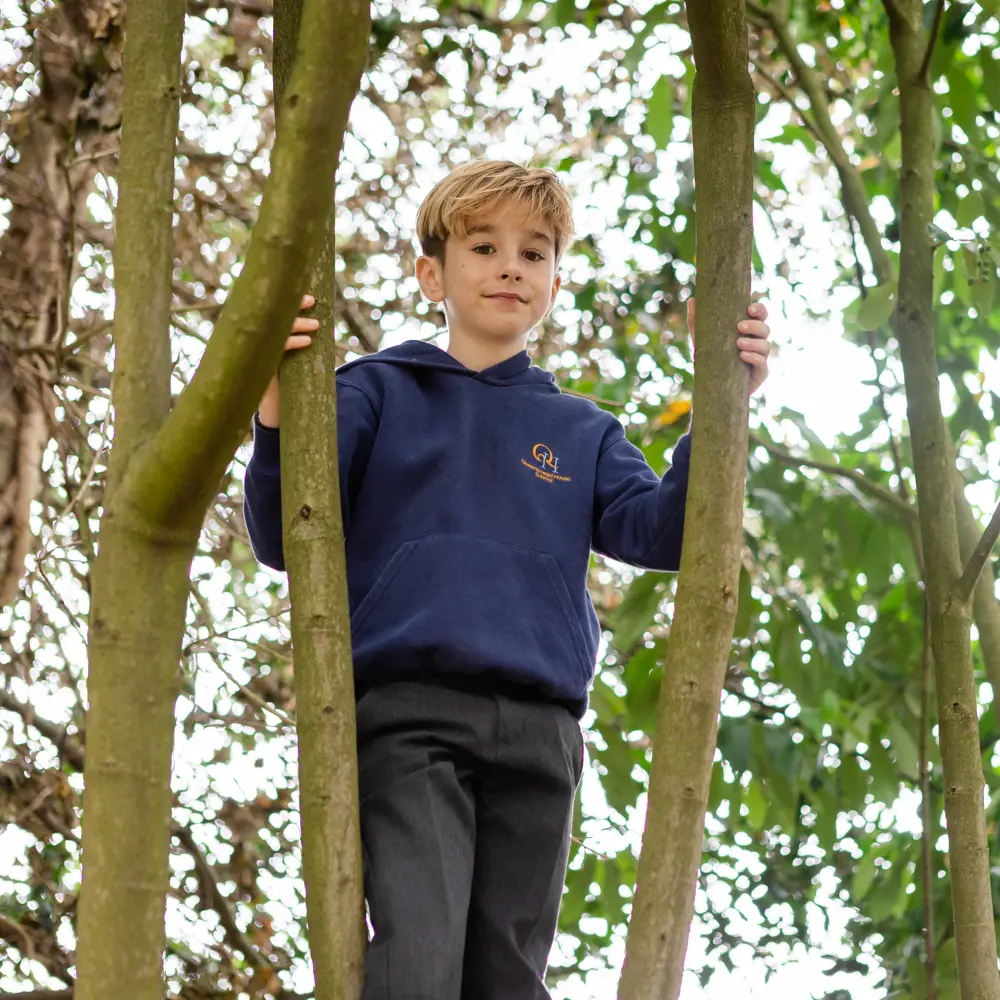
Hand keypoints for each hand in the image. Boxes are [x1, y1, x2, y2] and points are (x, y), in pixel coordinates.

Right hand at [257, 294, 319, 427]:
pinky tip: (307, 341)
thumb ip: (299, 341)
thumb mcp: (295, 359)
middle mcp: (258, 340)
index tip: (308, 296)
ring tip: (316, 325)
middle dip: (292, 305)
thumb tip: (320, 322)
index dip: (289, 301)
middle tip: (311, 301)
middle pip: (272, 315)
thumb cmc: (288, 382)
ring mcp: (258, 352)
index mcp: (265, 335)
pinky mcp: (260, 365)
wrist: (275, 411)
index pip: (274, 311)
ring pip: (275, 330)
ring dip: (297, 324)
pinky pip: (275, 348)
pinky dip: (292, 342)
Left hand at [686, 297, 770, 396]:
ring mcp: (760, 358)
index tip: (749, 309)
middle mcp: (757, 343)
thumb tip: (691, 299)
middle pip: (765, 329)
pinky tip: (742, 356)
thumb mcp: (701, 340)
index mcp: (748, 331)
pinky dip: (754, 358)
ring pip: (766, 345)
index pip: (760, 316)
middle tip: (739, 326)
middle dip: (754, 326)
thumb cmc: (710, 360)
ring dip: (753, 343)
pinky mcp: (760, 374)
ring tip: (738, 343)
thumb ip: (696, 321)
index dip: (760, 310)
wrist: (711, 388)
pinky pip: (762, 364)